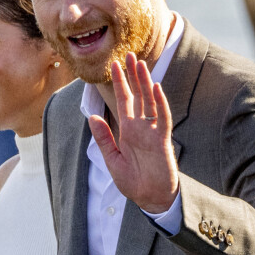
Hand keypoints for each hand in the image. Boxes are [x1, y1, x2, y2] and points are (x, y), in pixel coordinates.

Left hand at [89, 53, 178, 212]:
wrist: (150, 199)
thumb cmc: (133, 182)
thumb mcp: (112, 160)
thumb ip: (104, 138)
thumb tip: (92, 117)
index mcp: (128, 131)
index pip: (124, 101)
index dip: (120, 83)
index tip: (115, 65)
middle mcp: (141, 127)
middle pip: (137, 96)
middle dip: (133, 76)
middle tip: (129, 55)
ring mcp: (152, 132)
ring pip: (150, 102)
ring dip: (145, 83)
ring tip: (140, 64)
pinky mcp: (162, 141)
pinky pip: (162, 118)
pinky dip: (160, 103)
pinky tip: (156, 88)